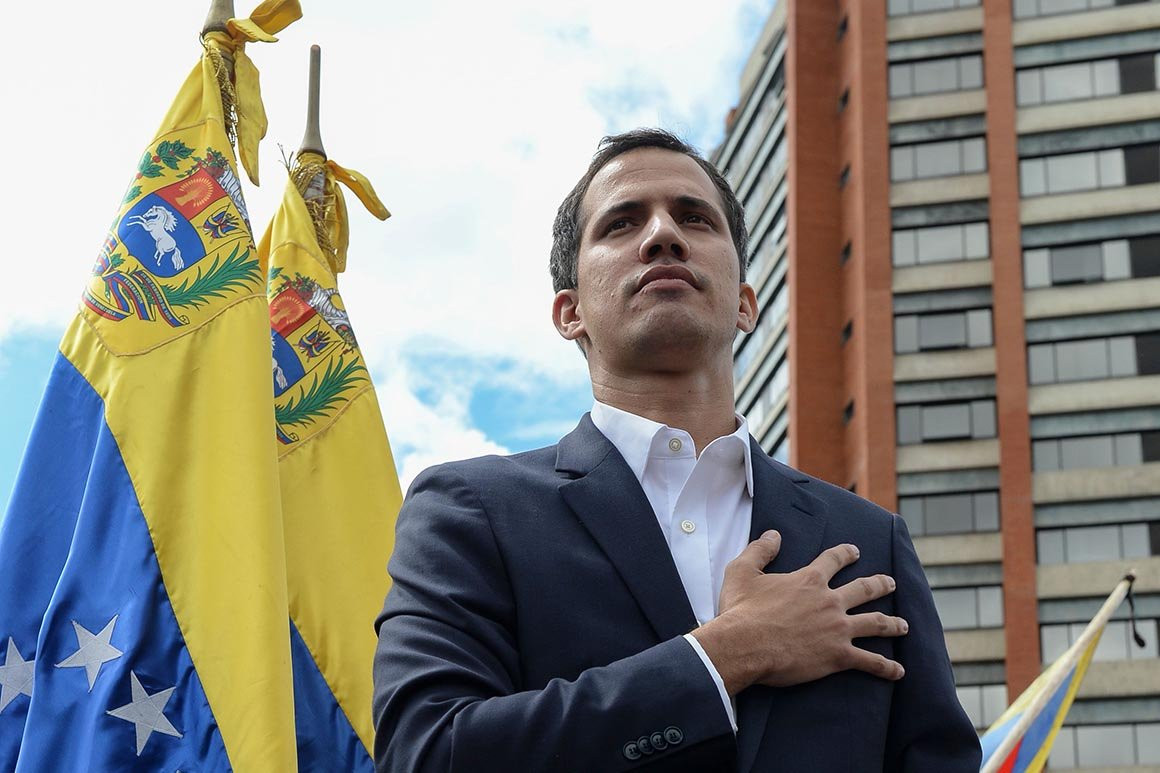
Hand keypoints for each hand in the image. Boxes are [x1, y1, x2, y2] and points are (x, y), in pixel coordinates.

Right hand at [690, 530, 907, 694]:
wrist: (744, 645)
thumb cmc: (741, 609)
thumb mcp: (742, 571)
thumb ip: (760, 550)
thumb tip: (773, 534)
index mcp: (809, 580)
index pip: (833, 560)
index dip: (845, 553)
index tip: (854, 551)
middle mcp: (829, 601)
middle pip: (863, 589)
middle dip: (879, 584)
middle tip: (890, 583)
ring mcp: (838, 629)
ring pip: (874, 623)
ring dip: (892, 623)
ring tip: (904, 624)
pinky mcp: (838, 656)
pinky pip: (869, 661)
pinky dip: (886, 667)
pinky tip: (899, 671)